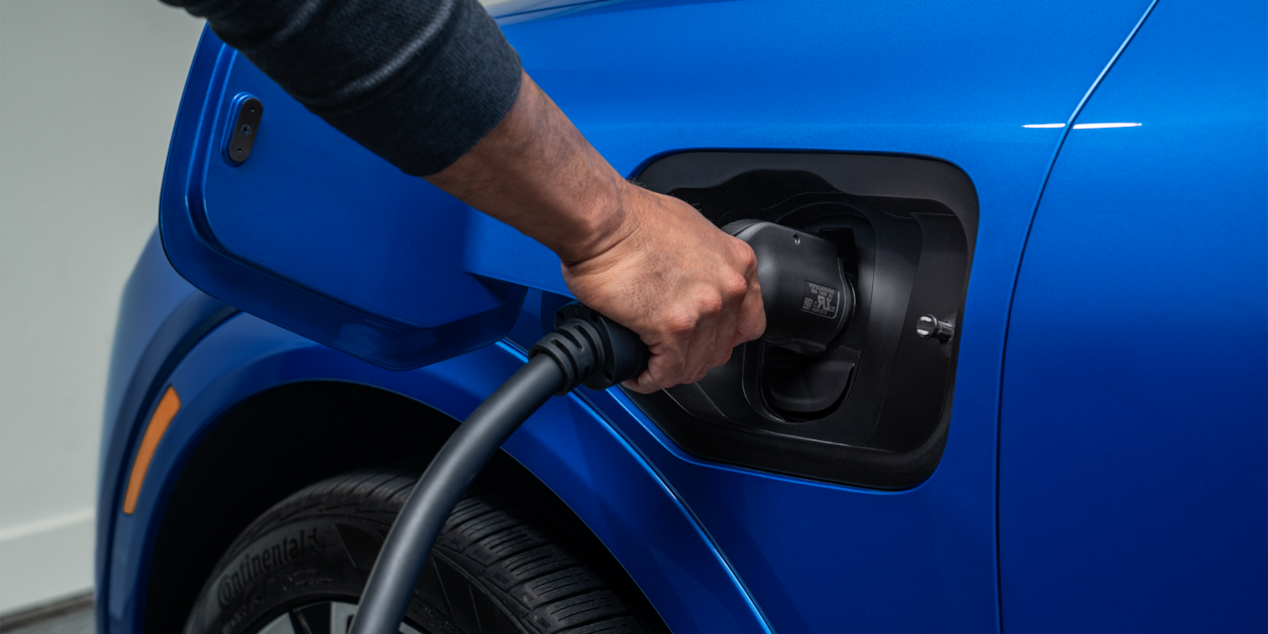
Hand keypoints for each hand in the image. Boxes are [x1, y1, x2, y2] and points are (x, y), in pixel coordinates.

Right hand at [562, 184, 765, 392]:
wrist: (602, 219)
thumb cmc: (632, 219)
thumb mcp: (689, 231)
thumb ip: (703, 263)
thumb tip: (690, 283)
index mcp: (738, 264)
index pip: (748, 323)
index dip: (722, 338)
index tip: (702, 341)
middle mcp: (729, 288)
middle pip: (721, 349)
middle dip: (692, 357)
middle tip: (668, 355)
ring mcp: (704, 309)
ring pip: (694, 366)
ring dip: (668, 372)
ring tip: (648, 366)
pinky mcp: (673, 327)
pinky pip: (666, 372)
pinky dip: (649, 379)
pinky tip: (636, 373)